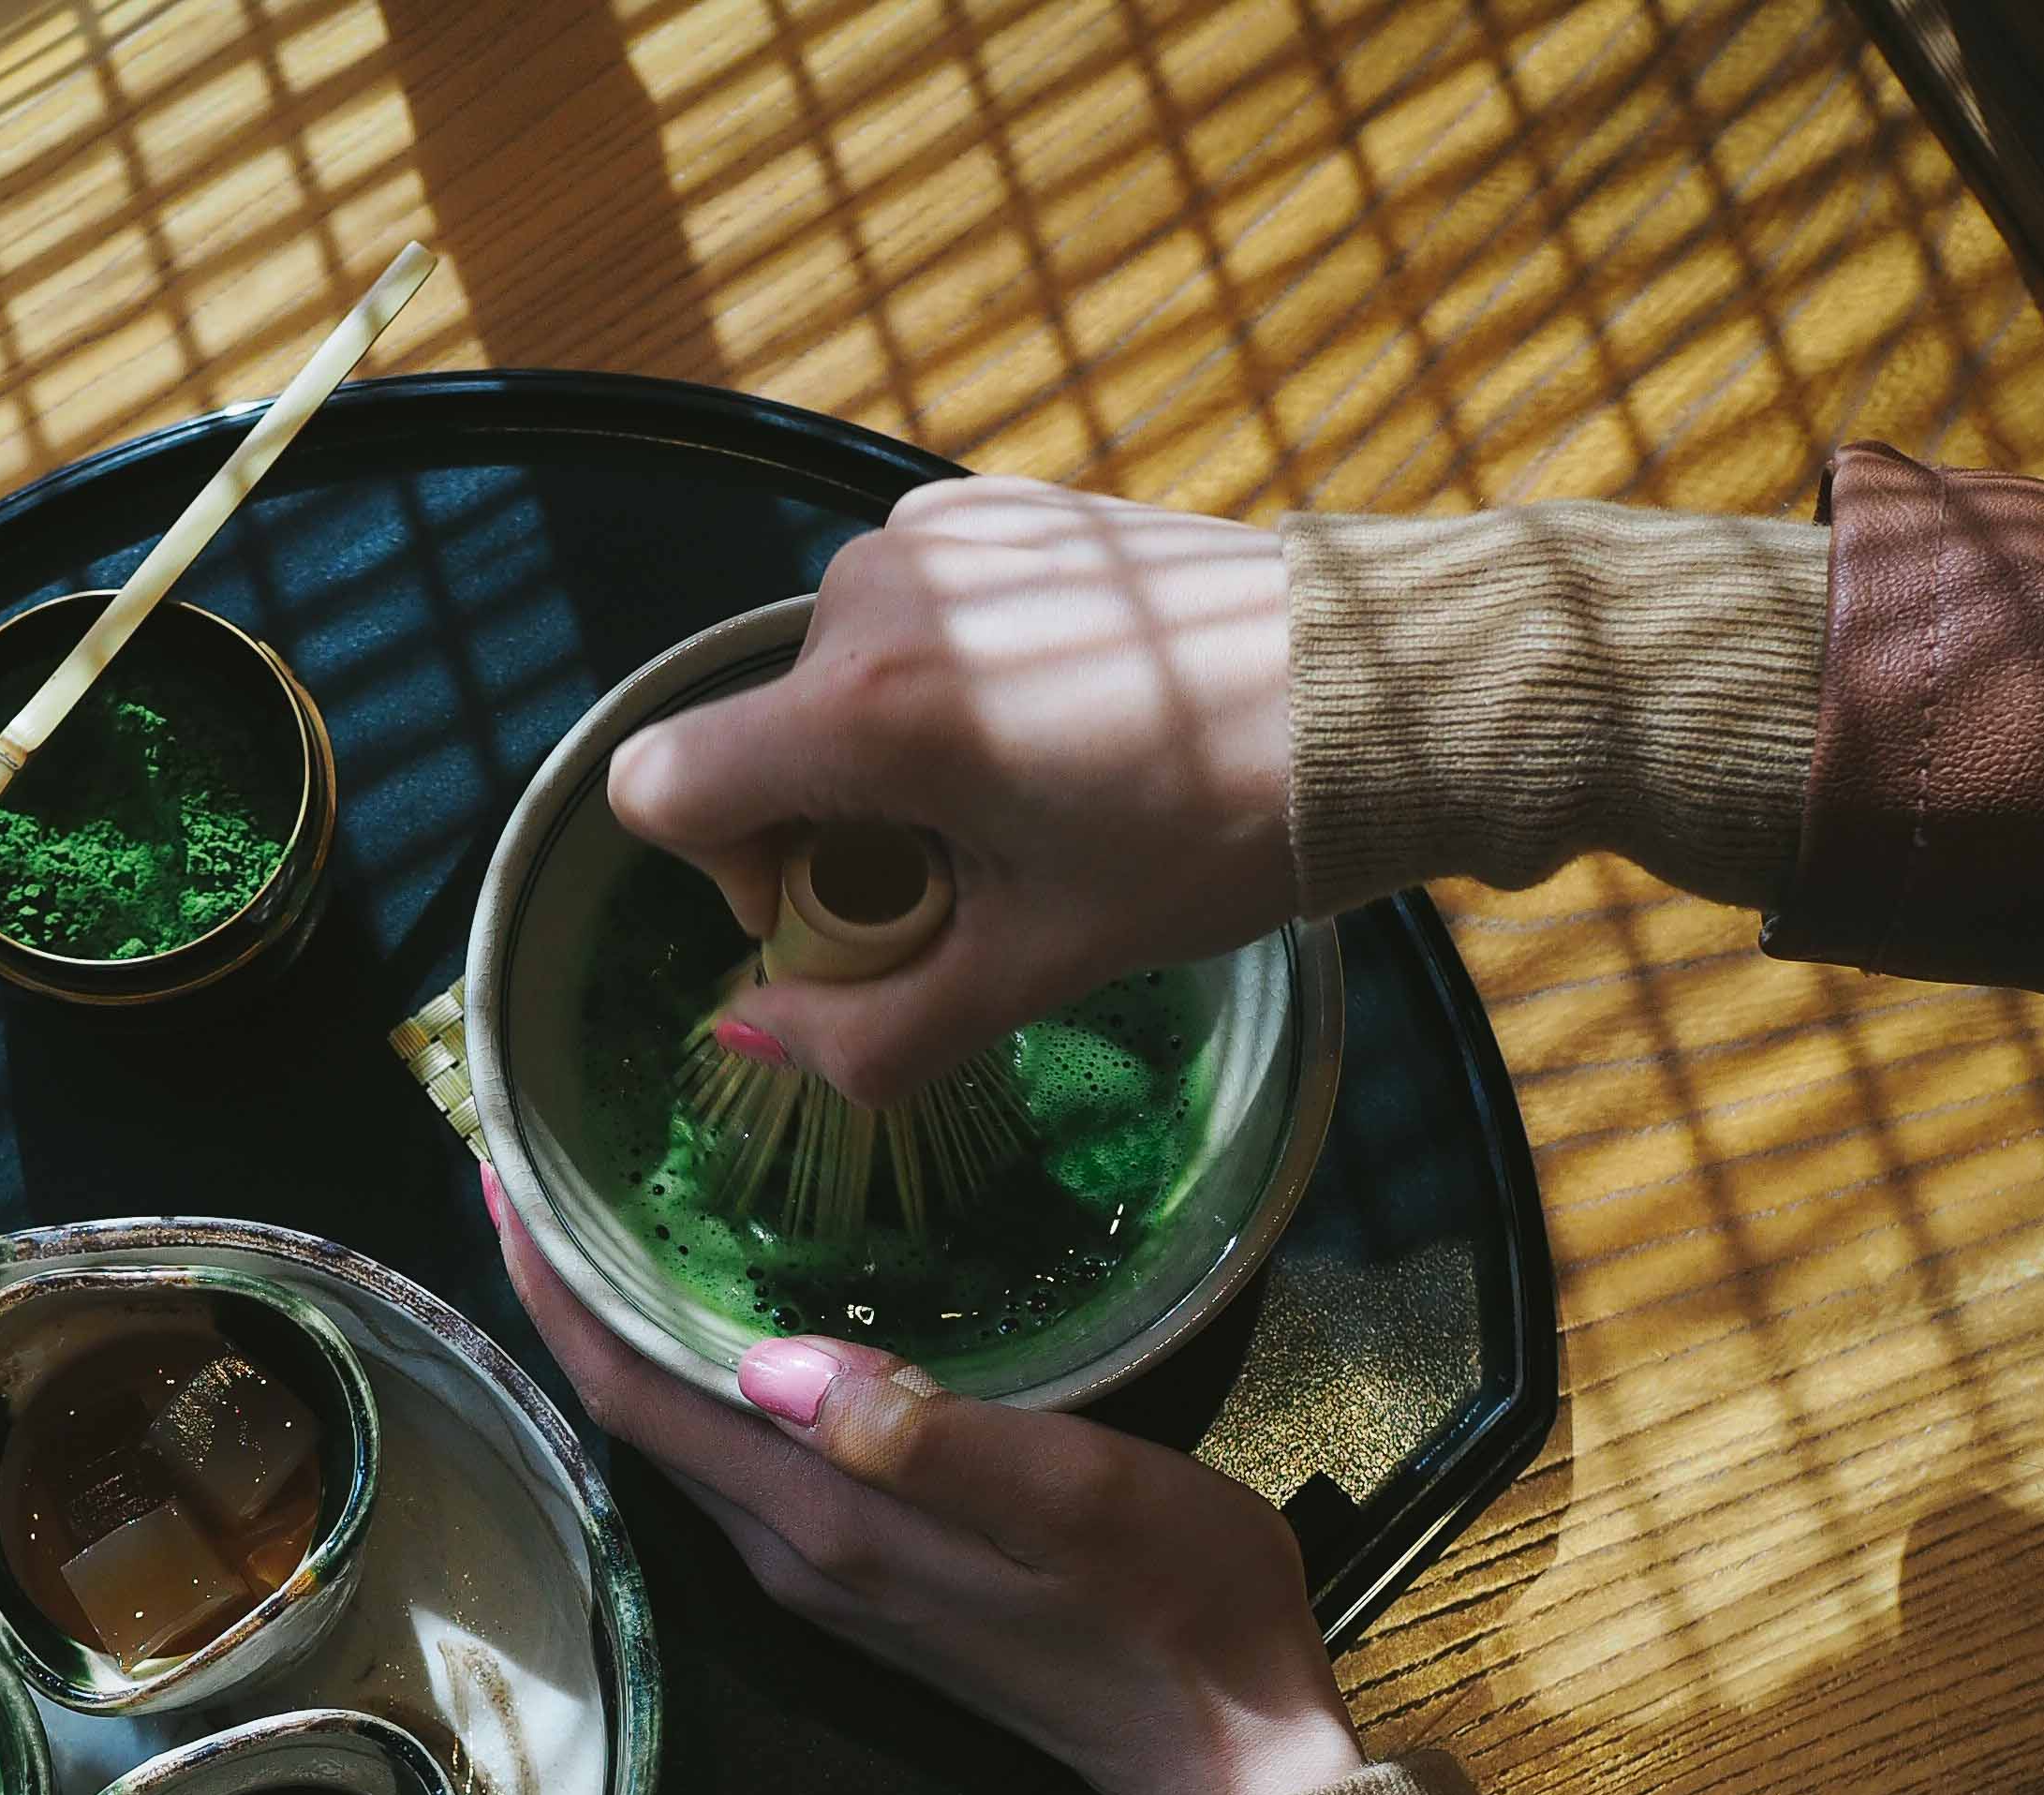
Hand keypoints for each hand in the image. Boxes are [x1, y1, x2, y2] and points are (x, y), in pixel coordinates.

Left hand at [487, 1177, 1357, 1794]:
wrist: (1223, 1748)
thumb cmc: (1172, 1606)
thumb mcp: (1072, 1496)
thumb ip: (922, 1435)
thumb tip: (770, 1362)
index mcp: (823, 1525)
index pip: (638, 1398)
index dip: (558, 1292)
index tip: (504, 1179)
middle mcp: (792, 1554)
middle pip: (637, 1414)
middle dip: (573, 1295)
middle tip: (539, 1167)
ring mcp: (825, 1572)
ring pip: (685, 1435)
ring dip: (630, 1332)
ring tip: (608, 1217)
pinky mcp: (866, 1575)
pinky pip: (743, 1457)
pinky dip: (701, 1376)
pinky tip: (726, 1314)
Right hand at [610, 477, 1292, 1110]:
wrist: (1380, 687)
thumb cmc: (1224, 827)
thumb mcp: (1044, 963)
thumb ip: (877, 1028)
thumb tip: (757, 1038)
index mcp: (867, 710)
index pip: (664, 788)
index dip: (729, 877)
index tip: (849, 910)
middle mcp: (874, 595)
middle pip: (761, 743)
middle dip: (838, 831)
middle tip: (984, 873)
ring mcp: (935, 534)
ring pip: (836, 684)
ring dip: (897, 760)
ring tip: (1039, 794)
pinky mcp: (993, 507)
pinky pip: (907, 621)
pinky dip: (950, 687)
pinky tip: (1065, 721)